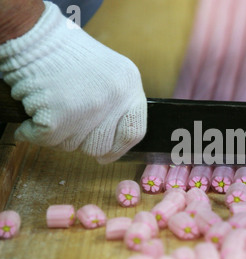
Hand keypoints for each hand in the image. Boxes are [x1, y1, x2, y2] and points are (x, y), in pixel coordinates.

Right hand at [0, 1, 146, 163]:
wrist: (35, 36)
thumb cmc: (69, 54)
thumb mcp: (111, 72)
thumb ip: (118, 103)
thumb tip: (112, 147)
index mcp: (129, 86)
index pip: (134, 132)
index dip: (119, 148)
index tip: (106, 155)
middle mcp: (114, 99)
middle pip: (101, 146)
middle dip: (82, 141)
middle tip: (68, 124)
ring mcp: (88, 109)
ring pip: (72, 145)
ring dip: (57, 134)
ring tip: (51, 107)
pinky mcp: (59, 117)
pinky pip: (46, 140)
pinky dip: (32, 132)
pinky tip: (32, 115)